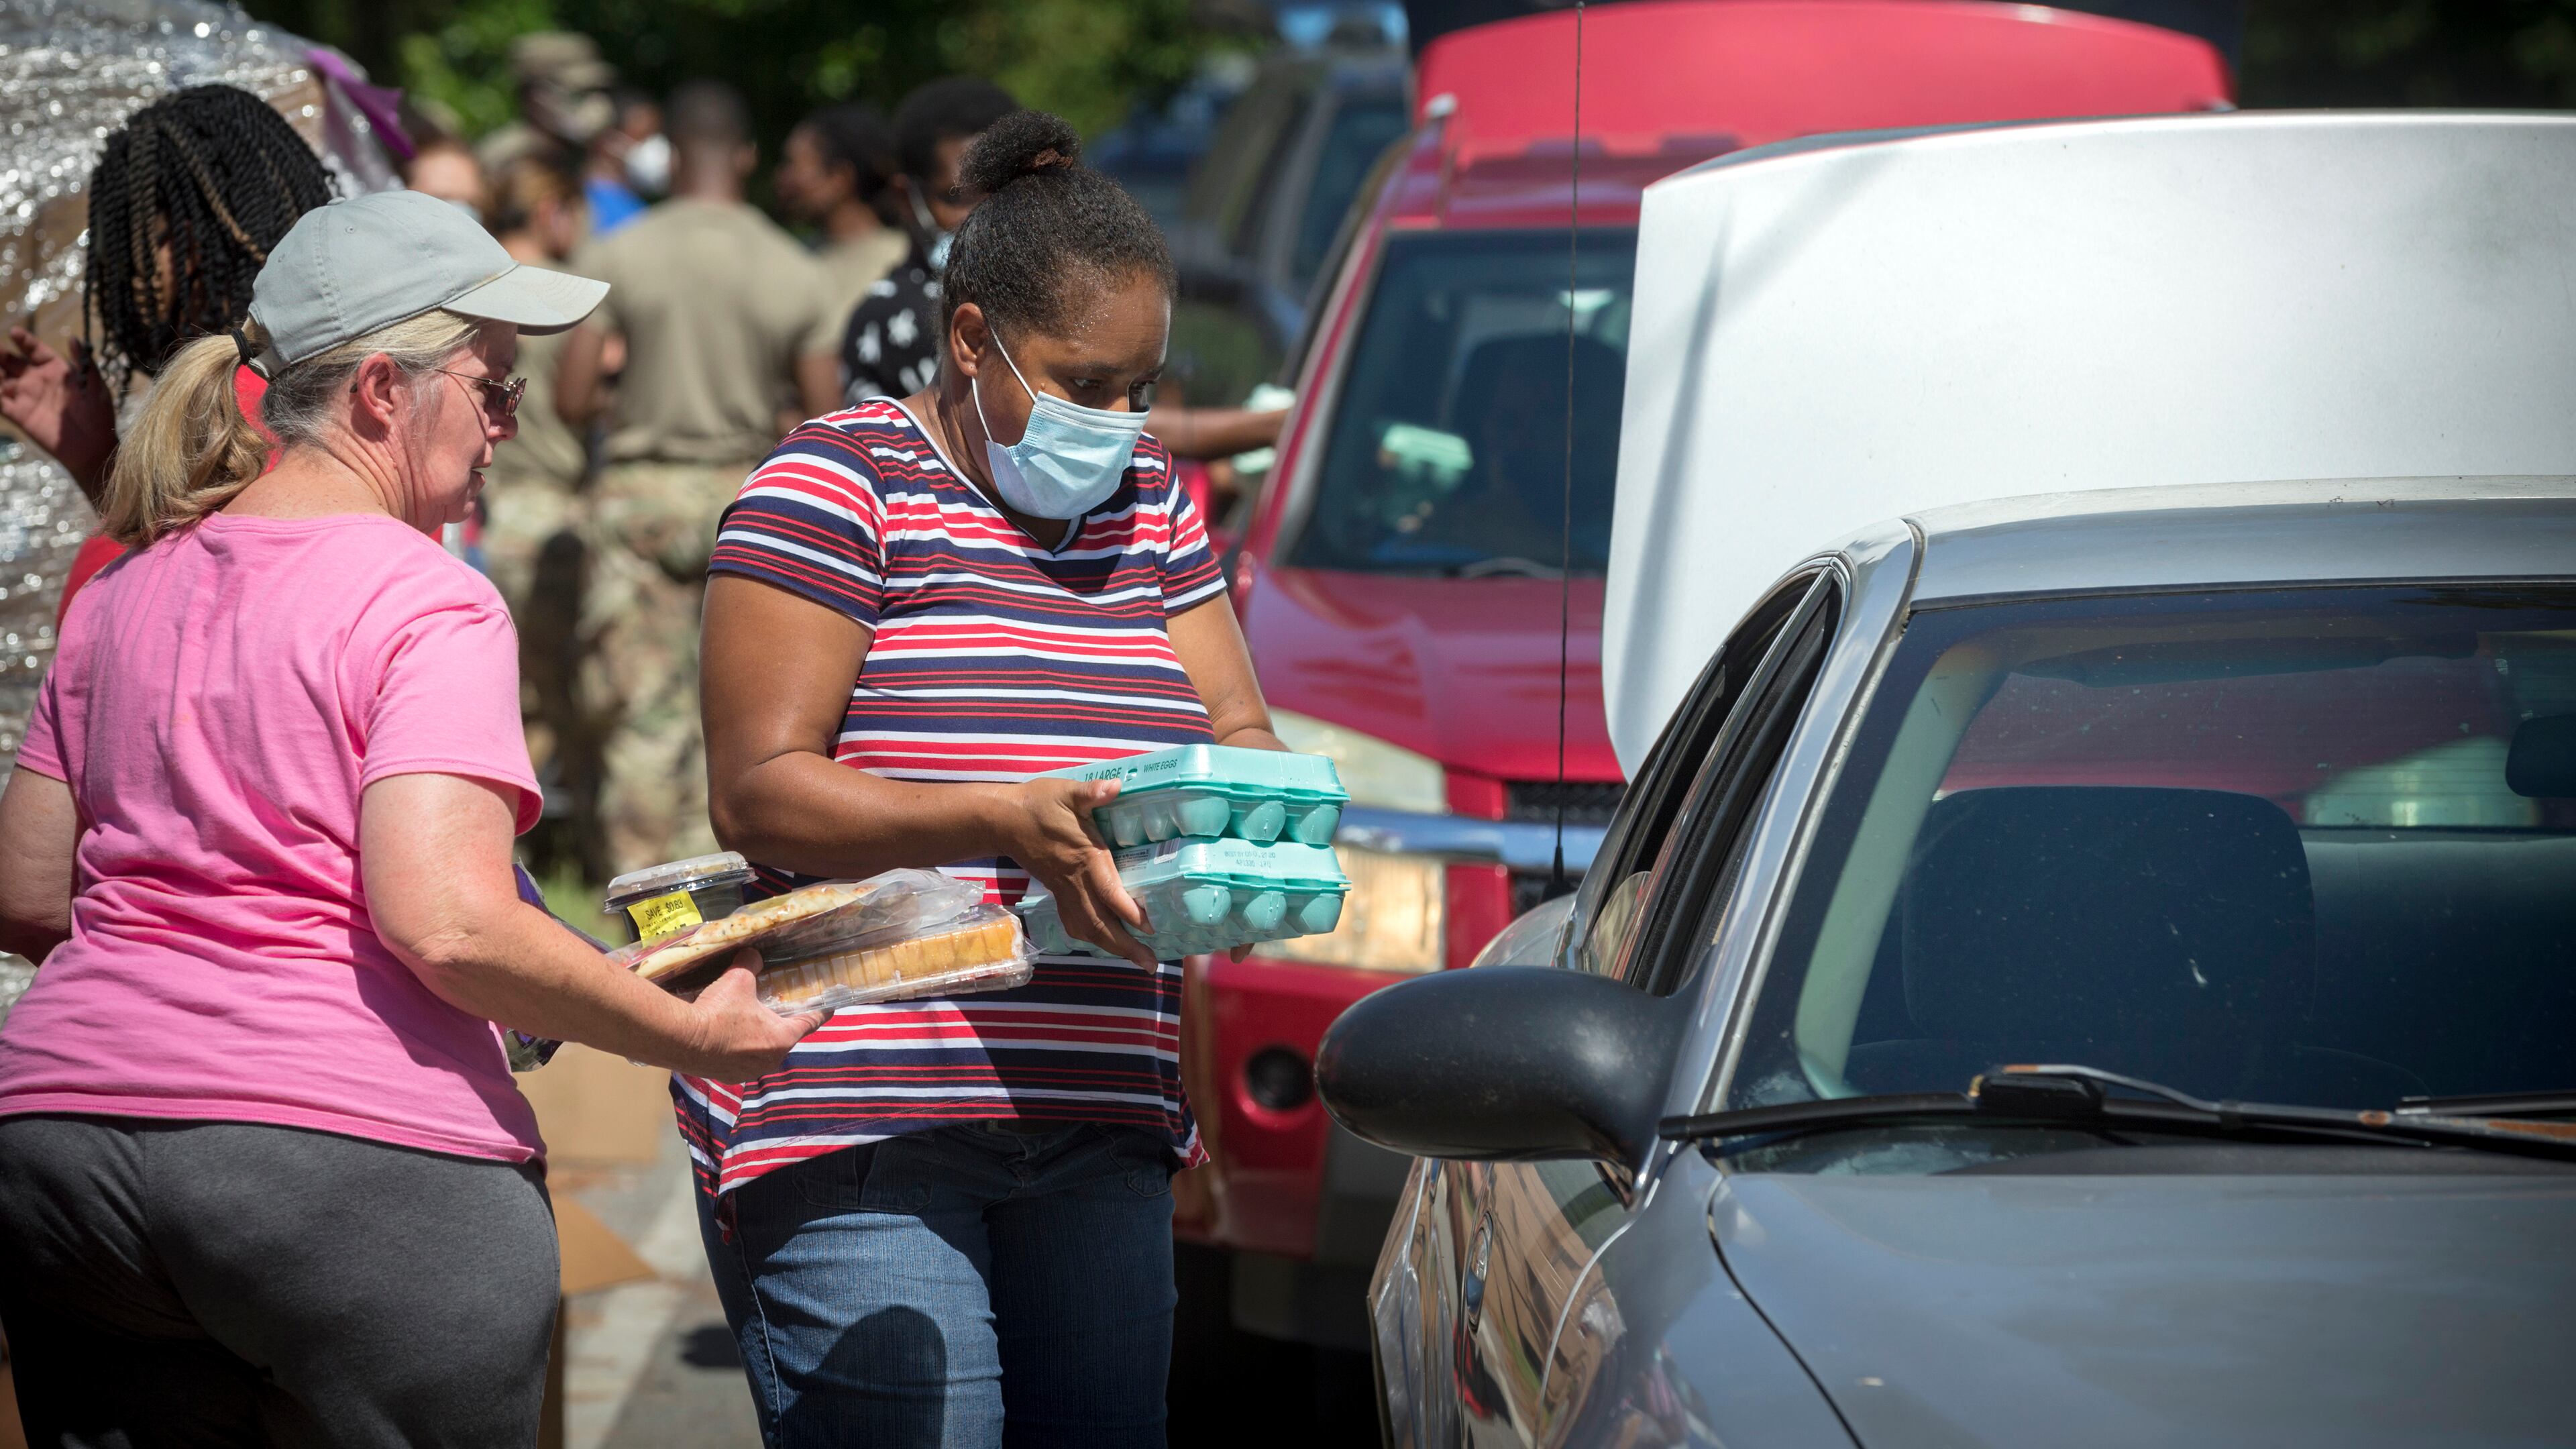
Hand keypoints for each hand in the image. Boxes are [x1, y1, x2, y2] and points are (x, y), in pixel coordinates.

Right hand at [1, 328, 116, 491]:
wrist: (93, 447)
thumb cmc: (99, 415)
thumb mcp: (96, 387)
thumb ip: (85, 363)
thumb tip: (74, 338)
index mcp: (56, 370)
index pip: (35, 350)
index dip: (25, 341)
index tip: (14, 332)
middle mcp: (37, 380)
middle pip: (12, 362)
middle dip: (1, 353)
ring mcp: (26, 397)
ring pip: (0, 379)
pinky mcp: (19, 415)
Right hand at [676, 952, 827, 1081]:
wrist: (682, 1040)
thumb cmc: (718, 1011)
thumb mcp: (738, 979)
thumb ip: (751, 964)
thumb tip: (752, 955)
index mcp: (782, 1038)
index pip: (810, 1022)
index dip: (821, 1011)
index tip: (829, 1006)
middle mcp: (771, 1060)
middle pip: (785, 1037)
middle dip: (782, 1023)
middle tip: (778, 1007)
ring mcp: (749, 1072)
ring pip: (763, 1051)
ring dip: (759, 1037)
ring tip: (750, 1021)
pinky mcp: (729, 1076)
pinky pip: (742, 1060)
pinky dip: (740, 1048)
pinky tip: (729, 1035)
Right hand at [1004, 778, 1155, 967]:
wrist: (1003, 820)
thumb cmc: (1039, 804)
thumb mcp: (1067, 792)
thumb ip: (1091, 792)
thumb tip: (1115, 786)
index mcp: (1085, 859)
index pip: (1109, 893)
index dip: (1129, 913)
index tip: (1150, 927)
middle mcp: (1075, 882)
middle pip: (1100, 924)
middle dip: (1126, 946)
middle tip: (1150, 964)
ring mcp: (1064, 891)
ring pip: (1087, 929)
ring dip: (1111, 947)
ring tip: (1136, 959)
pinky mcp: (1057, 892)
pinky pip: (1075, 923)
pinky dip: (1092, 937)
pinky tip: (1104, 941)